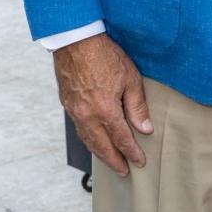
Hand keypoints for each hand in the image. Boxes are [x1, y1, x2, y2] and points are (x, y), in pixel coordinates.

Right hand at [53, 33, 151, 176]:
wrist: (75, 40)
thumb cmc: (104, 55)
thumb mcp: (130, 79)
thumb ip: (137, 106)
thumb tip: (145, 128)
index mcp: (105, 111)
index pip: (122, 139)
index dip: (131, 152)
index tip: (139, 162)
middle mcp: (87, 116)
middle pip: (102, 146)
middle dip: (114, 161)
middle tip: (124, 171)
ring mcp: (74, 111)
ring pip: (88, 140)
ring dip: (100, 153)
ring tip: (110, 161)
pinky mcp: (67, 103)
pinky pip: (79, 129)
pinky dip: (88, 139)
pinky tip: (94, 140)